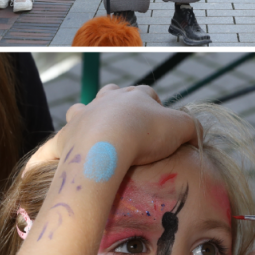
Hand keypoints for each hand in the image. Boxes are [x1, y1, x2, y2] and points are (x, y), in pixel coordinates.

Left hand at [26, 85, 198, 185]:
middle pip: (112, 94)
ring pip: (81, 109)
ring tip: (97, 139)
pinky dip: (57, 150)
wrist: (108, 142)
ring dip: (87, 119)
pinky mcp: (66, 137)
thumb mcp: (182, 128)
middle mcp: (106, 100)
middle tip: (130, 129)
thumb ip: (193, 128)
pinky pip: (56, 142)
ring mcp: (83, 116)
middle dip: (120, 106)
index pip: (148, 94)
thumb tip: (198, 135)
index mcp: (134, 96)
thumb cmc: (146, 132)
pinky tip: (59, 160)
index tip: (160, 126)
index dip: (156, 107)